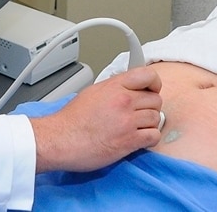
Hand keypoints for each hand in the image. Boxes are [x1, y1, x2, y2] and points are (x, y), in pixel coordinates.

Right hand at [29, 66, 162, 172]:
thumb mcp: (92, 92)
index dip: (154, 83)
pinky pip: (154, 136)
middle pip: (156, 99)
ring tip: (135, 128)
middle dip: (149, 108)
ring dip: (149, 125)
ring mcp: (127, 120)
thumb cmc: (71, 120)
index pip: (148, 75)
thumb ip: (113, 88)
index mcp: (114, 86)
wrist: (60, 139)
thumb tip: (128, 89)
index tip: (151, 90)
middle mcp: (123, 100)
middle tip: (139, 115)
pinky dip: (148, 139)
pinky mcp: (129, 140)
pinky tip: (136, 140)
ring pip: (156, 118)